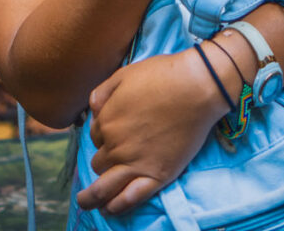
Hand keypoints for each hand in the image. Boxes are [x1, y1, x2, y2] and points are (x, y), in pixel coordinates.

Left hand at [76, 47, 230, 215]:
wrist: (196, 87)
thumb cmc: (162, 75)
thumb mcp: (125, 74)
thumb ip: (103, 92)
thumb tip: (92, 111)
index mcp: (107, 120)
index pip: (96, 135)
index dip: (103, 134)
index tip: (114, 132)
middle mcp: (116, 146)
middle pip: (99, 161)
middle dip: (102, 159)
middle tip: (111, 158)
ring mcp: (135, 163)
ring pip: (104, 187)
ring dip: (92, 197)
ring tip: (88, 202)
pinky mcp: (156, 176)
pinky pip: (129, 199)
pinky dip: (116, 207)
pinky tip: (109, 210)